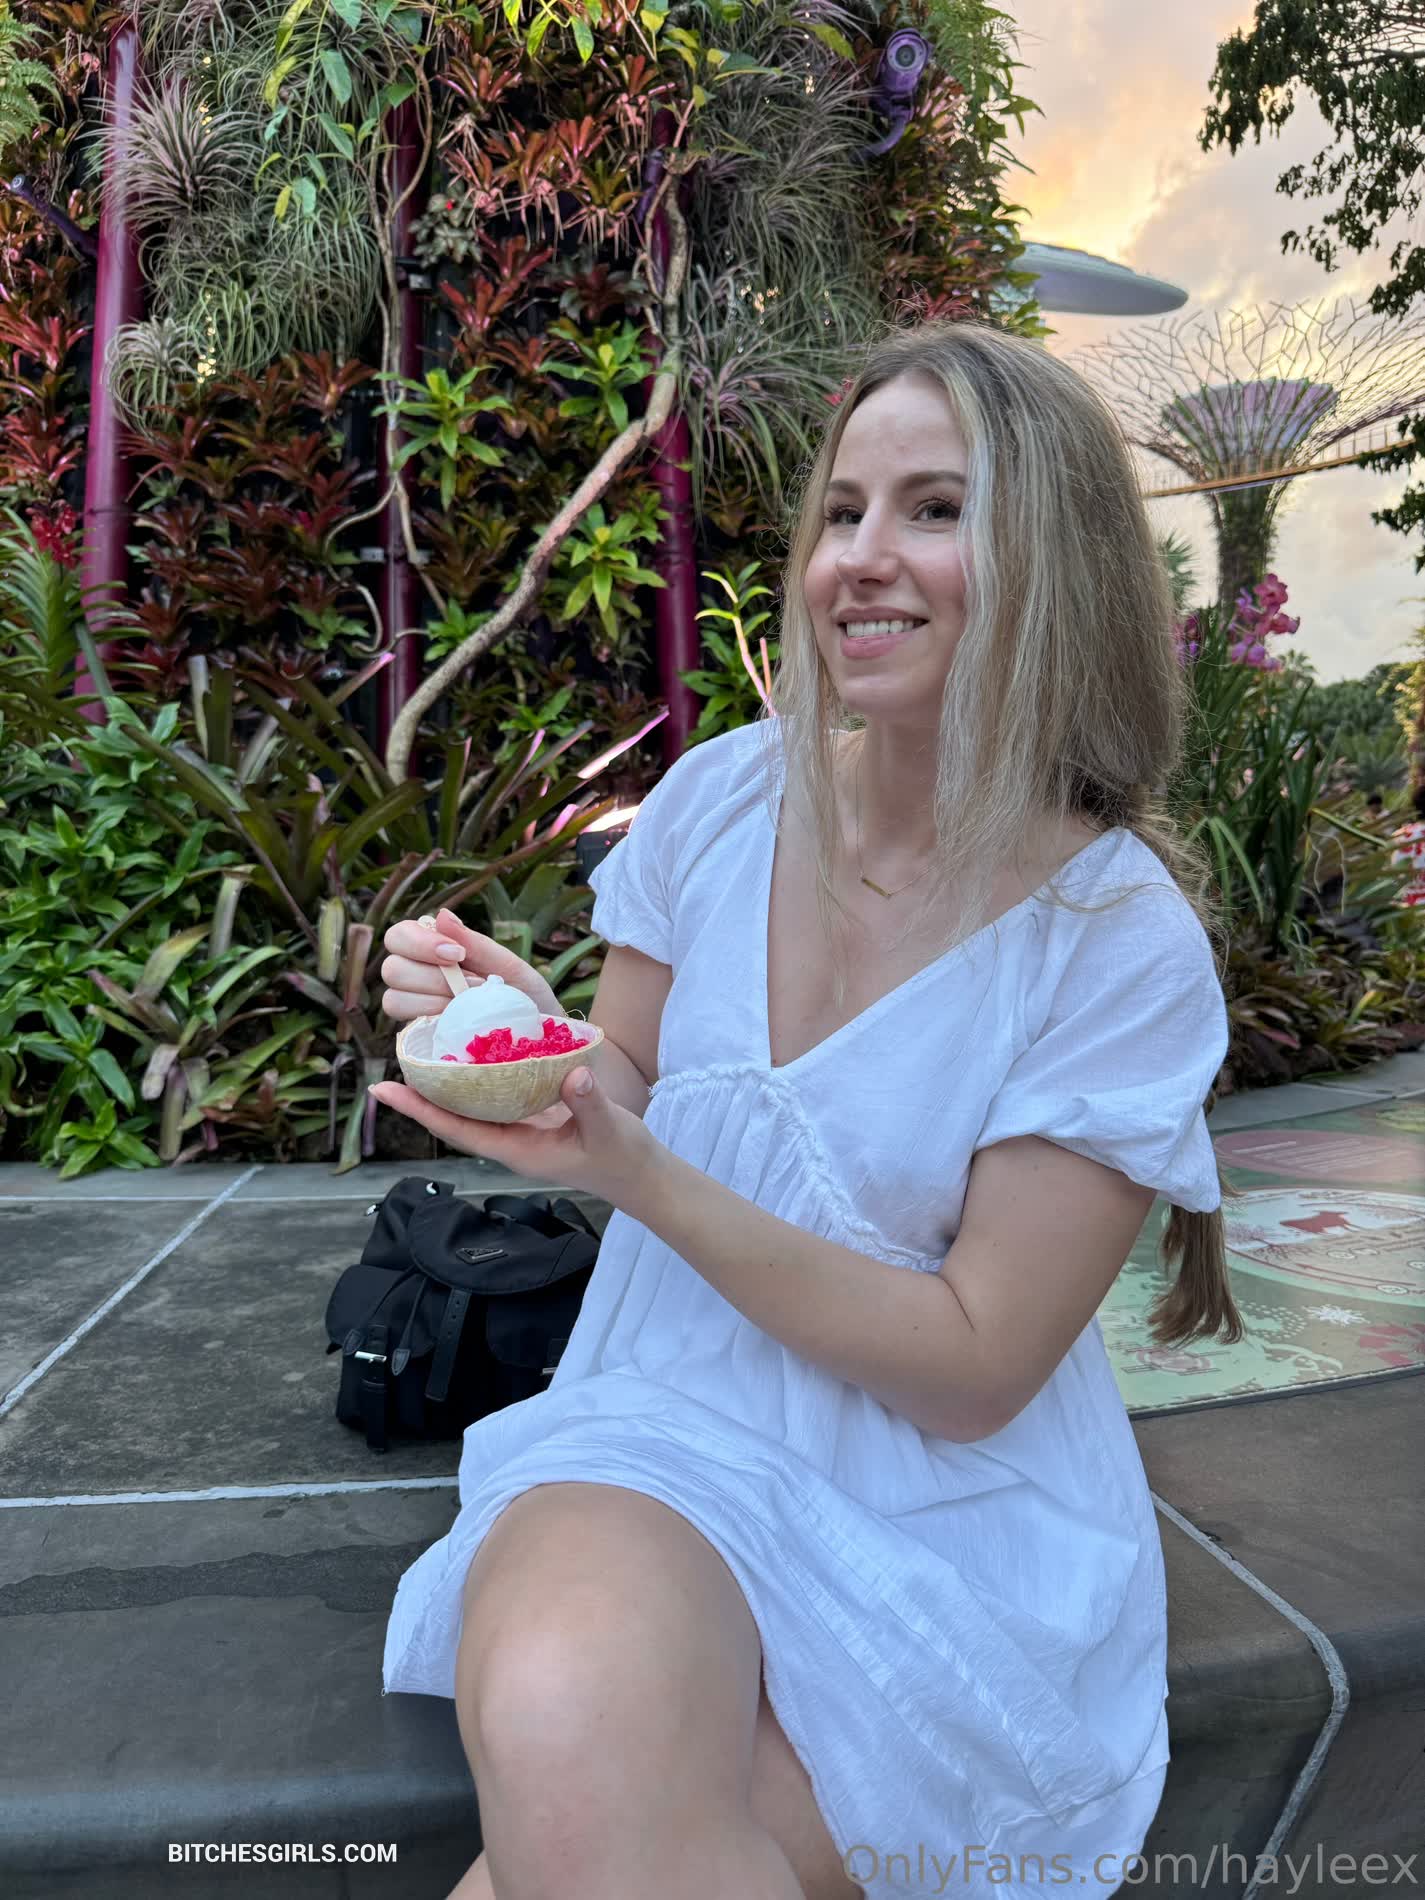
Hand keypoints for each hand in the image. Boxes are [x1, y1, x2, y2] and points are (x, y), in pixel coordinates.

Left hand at [368, 1063, 657, 1208]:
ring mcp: (522, 1132)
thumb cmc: (625, 1159)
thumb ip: (590, 1103)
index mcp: (519, 1151)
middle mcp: (512, 1143)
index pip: (458, 1130)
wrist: (643, 1176)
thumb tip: (571, 1074)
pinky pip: (497, 1098)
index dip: (420, 1110)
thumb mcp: (611, 1130)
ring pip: (473, 1108)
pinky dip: (479, 1079)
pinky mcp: (536, 1120)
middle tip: (391, 1063)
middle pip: (455, 1118)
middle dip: (421, 1095)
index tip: (386, 1091)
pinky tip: (473, 1056)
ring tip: (421, 1055)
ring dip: (446, 1085)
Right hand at [377, 906, 561, 1025]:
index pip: (398, 936)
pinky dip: (432, 1020)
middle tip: (473, 985)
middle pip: (391, 968)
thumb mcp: (507, 965)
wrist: (540, 1036)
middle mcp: (416, 976)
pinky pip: (406, 1028)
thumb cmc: (523, 995)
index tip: (457, 954)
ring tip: (469, 1005)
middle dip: (432, 977)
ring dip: (433, 1000)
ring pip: (393, 998)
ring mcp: (415, 1007)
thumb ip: (474, 943)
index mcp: (432, 950)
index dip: (420, 943)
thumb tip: (441, 914)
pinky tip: (458, 1022)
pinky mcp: (419, 1036)